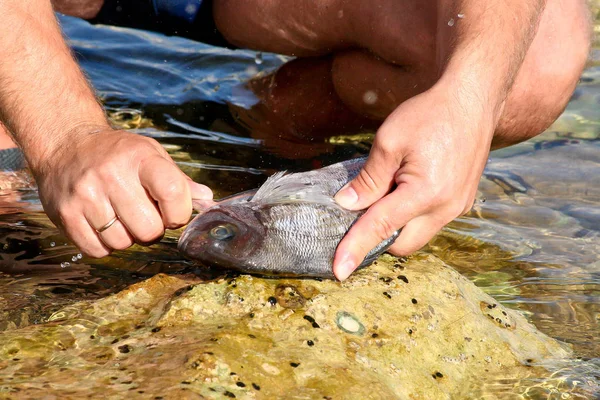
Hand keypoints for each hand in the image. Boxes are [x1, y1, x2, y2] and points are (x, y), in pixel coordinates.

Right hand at [33, 129, 212, 256]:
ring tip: (121, 217)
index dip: (179, 213)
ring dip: (128, 238)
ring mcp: (86, 196)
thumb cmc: (118, 153)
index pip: (173, 193)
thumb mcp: (152, 154)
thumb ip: (179, 180)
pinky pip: (98, 250)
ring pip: (123, 243)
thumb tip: (207, 200)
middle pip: (149, 229)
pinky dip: (105, 245)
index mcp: (140, 158)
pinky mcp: (65, 214)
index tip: (174, 213)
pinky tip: (104, 224)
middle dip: (153, 229)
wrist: (66, 145)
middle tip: (144, 215)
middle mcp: (111, 175)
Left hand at [333, 85, 495, 279]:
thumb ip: (367, 179)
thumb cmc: (429, 114)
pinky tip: (405, 187)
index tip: (338, 271)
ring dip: (396, 225)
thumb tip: (346, 204)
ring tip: (389, 188)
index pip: (380, 228)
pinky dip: (411, 215)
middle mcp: (446, 207)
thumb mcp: (388, 140)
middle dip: (378, 237)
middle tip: (363, 206)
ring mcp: (458, 207)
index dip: (355, 248)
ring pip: (417, 236)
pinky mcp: (462, 202)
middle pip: (402, 245)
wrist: (472, 100)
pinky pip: (430, 222)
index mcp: (425, 192)